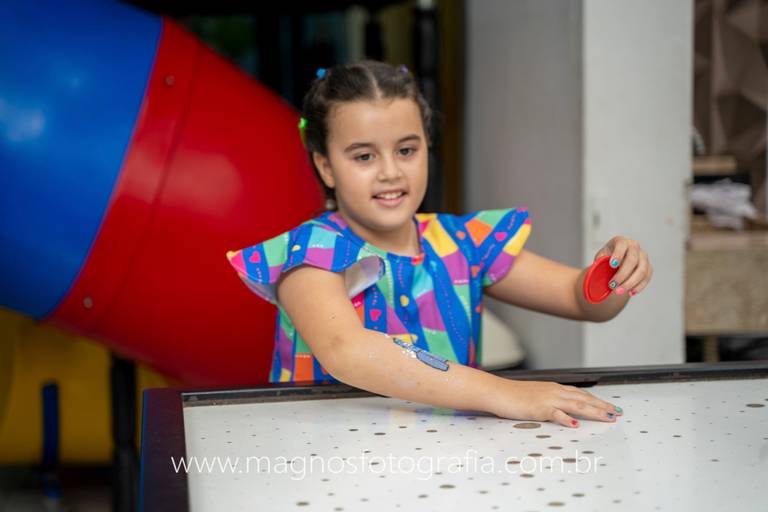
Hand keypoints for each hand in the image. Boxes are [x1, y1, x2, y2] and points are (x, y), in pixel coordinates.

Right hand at [490, 379, 622, 426]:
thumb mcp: (535, 396)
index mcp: (554, 388)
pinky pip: (556, 414)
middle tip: (616, 413)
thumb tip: (562, 411)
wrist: (497, 392)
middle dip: (602, 406)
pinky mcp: (539, 408)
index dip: (597, 400)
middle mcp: (554, 391)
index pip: (581, 394)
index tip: (609, 407)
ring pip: (576, 405)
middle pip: (584, 398)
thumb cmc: (513, 396)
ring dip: (594, 411)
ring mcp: (547, 399)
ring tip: (607, 417)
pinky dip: (567, 419)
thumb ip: (550, 402)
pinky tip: (576, 424)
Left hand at [594, 236, 652, 296]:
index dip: (618, 255)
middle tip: (612, 285)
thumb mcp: (600, 259)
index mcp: (621, 241)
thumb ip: (599, 263)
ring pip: (642, 270)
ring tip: (619, 291)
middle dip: (622, 274)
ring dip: (630, 283)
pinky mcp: (648, 267)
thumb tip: (597, 273)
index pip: (621, 245)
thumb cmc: (607, 259)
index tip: (612, 265)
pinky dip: (639, 286)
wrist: (615, 264)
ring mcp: (643, 257)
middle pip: (632, 260)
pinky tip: (630, 292)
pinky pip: (646, 278)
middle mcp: (634, 246)